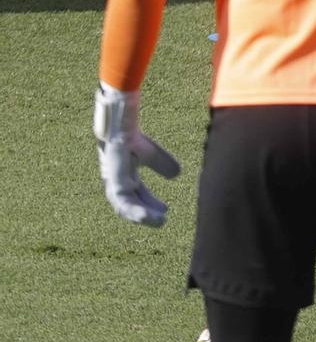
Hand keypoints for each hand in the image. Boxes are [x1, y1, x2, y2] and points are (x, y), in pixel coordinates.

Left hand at [92, 82, 179, 226]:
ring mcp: (112, 179)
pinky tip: (149, 215)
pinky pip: (123, 200)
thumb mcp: (150, 152)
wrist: (120, 119)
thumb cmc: (131, 131)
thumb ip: (160, 163)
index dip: (149, 202)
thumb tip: (177, 175)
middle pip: (129, 201)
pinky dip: (136, 210)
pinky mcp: (113, 178)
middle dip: (145, 212)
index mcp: (124, 171)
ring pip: (123, 205)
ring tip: (159, 222)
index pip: (135, 192)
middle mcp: (116, 177)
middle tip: (162, 221)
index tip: (165, 211)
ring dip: (141, 216)